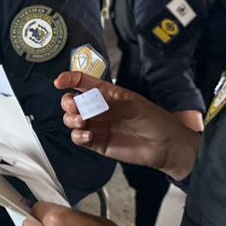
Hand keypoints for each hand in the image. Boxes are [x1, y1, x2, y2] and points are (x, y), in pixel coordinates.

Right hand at [55, 71, 200, 180]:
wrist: (165, 145)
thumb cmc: (154, 119)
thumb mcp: (133, 104)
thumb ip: (109, 101)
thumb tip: (88, 99)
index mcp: (107, 93)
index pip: (83, 82)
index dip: (69, 79)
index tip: (60, 82)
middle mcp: (99, 108)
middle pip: (72, 101)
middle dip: (68, 102)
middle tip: (75, 107)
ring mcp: (97, 125)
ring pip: (72, 120)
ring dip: (71, 119)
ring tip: (82, 122)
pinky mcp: (97, 143)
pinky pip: (79, 138)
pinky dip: (78, 136)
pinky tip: (88, 135)